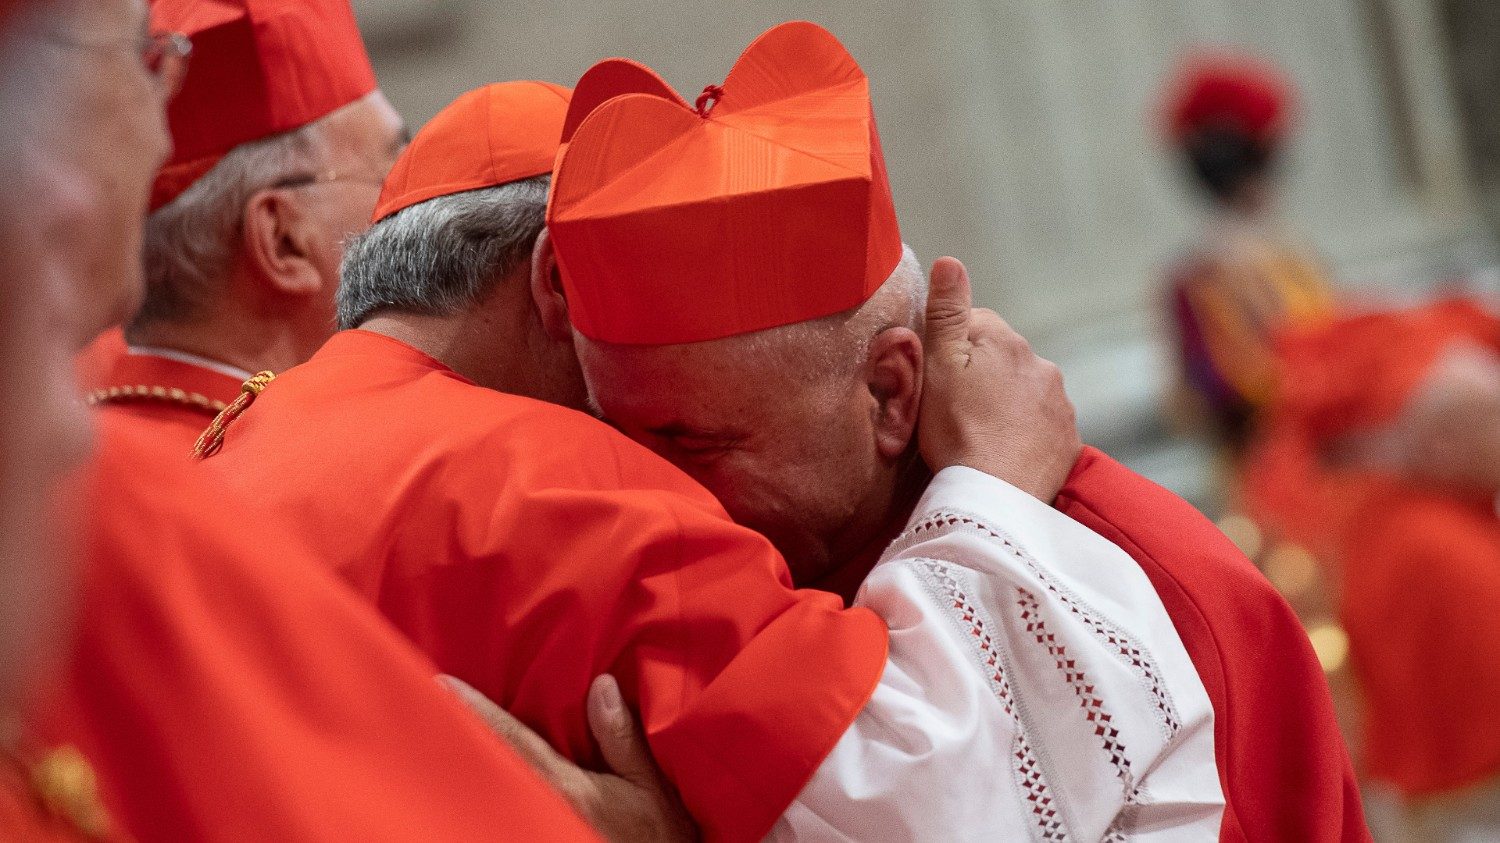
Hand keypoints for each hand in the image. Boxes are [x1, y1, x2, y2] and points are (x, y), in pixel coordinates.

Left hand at [440, 674, 696, 841]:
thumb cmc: (655, 837)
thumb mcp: (653, 788)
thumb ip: (624, 739)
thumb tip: (601, 686)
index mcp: (565, 787)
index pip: (511, 740)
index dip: (474, 711)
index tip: (441, 685)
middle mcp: (538, 810)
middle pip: (485, 766)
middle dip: (454, 736)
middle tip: (416, 705)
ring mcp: (530, 829)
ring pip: (485, 793)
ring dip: (461, 765)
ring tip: (426, 738)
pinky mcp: (532, 835)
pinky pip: (496, 814)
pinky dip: (477, 793)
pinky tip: (459, 781)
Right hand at [918, 257, 1080, 501]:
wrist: (996, 497)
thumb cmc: (957, 432)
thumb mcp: (937, 367)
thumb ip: (945, 313)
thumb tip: (950, 260)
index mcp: (1006, 341)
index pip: (974, 323)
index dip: (950, 347)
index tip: (937, 378)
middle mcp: (1041, 365)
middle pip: (1003, 358)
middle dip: (983, 375)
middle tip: (954, 410)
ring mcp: (1059, 403)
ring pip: (1025, 391)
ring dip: (1006, 403)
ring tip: (980, 435)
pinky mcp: (1068, 440)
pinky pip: (1043, 426)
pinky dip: (1026, 433)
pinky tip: (1004, 452)